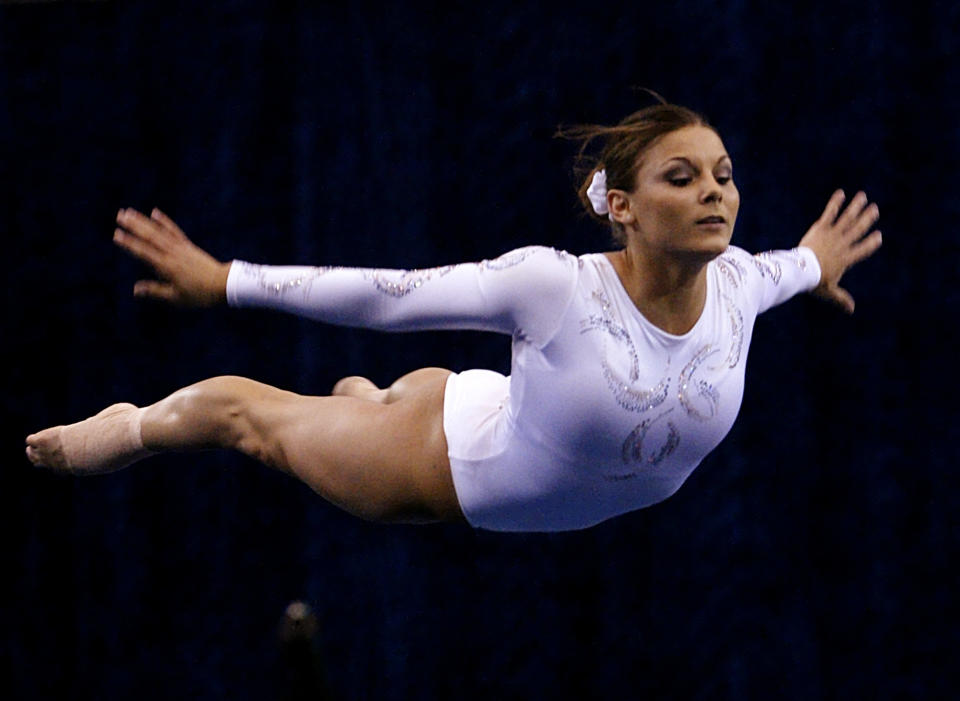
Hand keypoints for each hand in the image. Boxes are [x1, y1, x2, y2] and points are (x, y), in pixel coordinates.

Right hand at [113, 208, 230, 306]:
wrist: (223, 284)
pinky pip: (174, 231)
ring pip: (159, 231)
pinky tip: (155, 212)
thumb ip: (155, 291)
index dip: (129, 244)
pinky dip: (164, 222)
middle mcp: (172, 254)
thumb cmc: (200, 295)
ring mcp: (181, 248)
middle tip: (119, 215)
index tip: (117, 234)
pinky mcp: (188, 246)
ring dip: (144, 221)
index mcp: (167, 267)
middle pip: (150, 237)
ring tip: (130, 212)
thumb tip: (135, 289)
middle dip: (134, 226)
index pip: (144, 253)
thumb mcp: (176, 298)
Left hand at [799, 190, 882, 313]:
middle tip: (875, 209)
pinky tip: (841, 193)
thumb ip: (841, 298)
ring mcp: (833, 235)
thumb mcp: (829, 292)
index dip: (871, 243)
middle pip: (858, 230)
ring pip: (847, 219)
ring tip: (862, 196)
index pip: (863, 250)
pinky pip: (830, 214)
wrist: (800, 270)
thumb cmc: (814, 282)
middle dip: (867, 219)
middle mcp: (843, 244)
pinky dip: (835, 203)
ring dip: (856, 207)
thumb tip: (852, 310)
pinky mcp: (821, 228)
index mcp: (847, 259)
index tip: (878, 236)